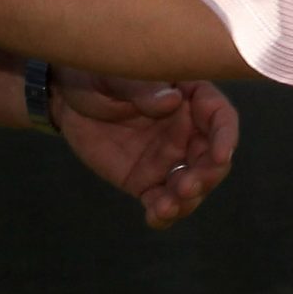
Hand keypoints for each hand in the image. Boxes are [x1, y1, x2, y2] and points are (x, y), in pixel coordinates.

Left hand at [53, 70, 239, 229]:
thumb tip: (173, 102)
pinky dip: (163, 214)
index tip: (219, 155)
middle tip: (186, 187)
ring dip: (186, 200)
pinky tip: (154, 218)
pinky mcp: (147, 180)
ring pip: (191, 185)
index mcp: (189, 98)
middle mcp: (187, 131)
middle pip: (211, 159)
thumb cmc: (98, 75)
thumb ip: (143, 89)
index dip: (225, 137)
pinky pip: (162, 201)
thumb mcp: (116, 75)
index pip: (220, 117)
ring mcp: (168, 159)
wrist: (67, 99)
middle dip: (206, 177)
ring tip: (166, 206)